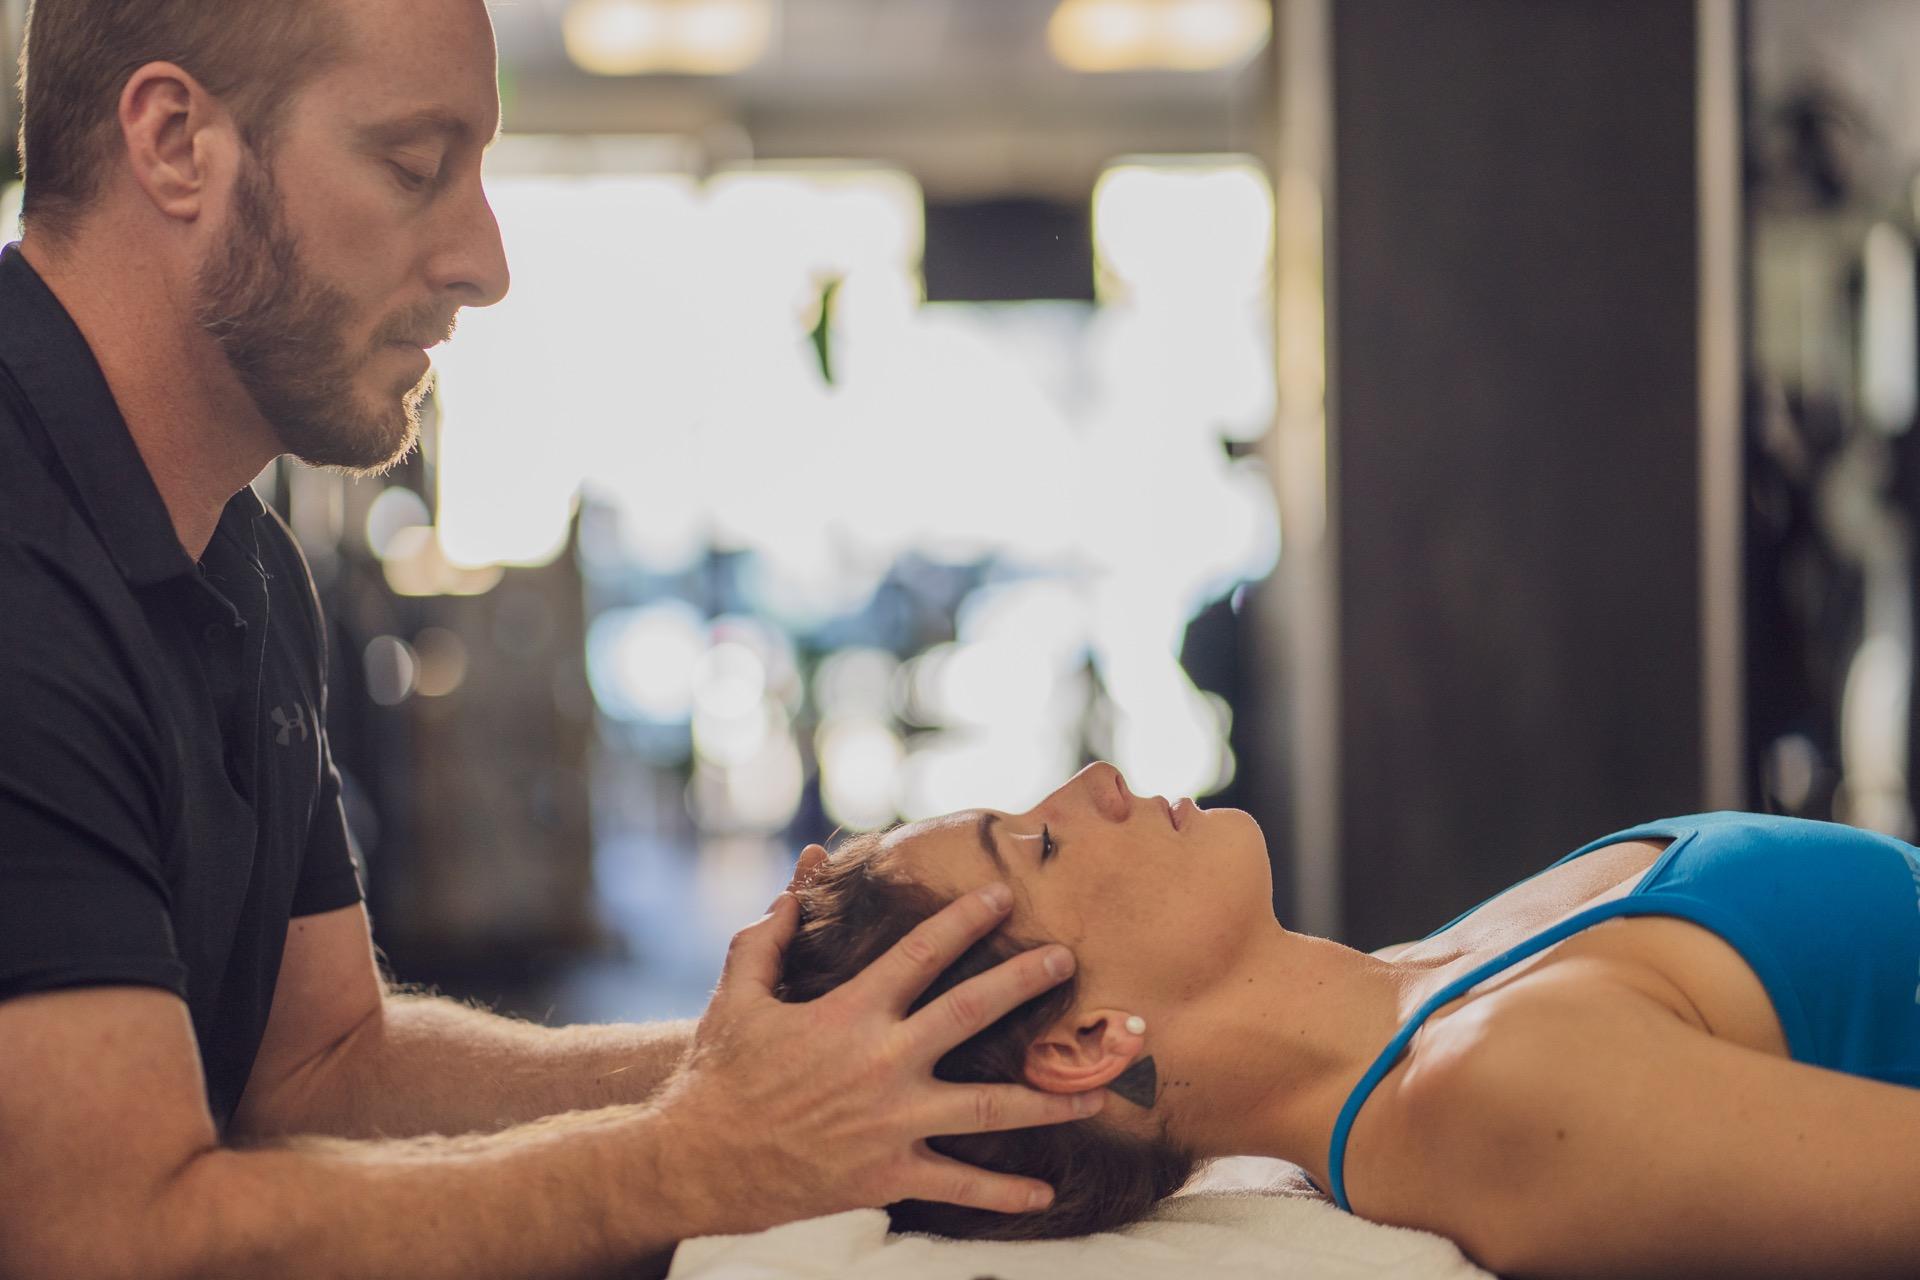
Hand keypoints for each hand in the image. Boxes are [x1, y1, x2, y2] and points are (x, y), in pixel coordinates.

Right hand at [653, 876, 1103, 1236]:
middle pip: (970, 1015)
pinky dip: (1003, 1193)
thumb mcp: (738, 994)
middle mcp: (881, 1064)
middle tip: (1068, 962)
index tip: (1001, 895)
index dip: (962, 919)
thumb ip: (770, 936)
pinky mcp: (888, 1174)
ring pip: (987, 1107)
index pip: (919, 954)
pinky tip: (1045, 1194)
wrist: (697, 1160)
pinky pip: (958, 1184)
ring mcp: (891, 1122)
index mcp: (849, 1014)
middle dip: (1024, 983)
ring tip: (1099, 1089)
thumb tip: (798, 883)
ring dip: (1048, 1098)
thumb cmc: (719, 1072)